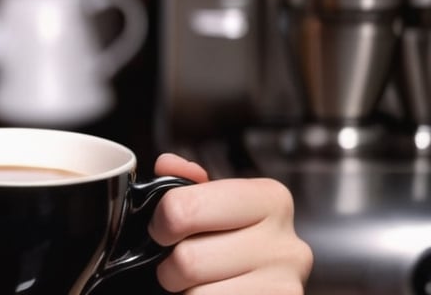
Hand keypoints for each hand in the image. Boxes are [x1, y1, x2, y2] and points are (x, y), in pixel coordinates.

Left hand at [148, 153, 312, 293]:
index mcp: (269, 199)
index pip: (183, 208)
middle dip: (170, 266)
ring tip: (200, 283)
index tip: (163, 232)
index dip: (161, 224)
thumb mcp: (214, 204)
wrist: (262, 287)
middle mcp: (285, 243)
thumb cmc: (233, 244)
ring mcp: (286, 286)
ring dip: (185, 291)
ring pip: (196, 293)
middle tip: (179, 265)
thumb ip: (187, 183)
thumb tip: (167, 165)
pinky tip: (214, 292)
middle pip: (187, 259)